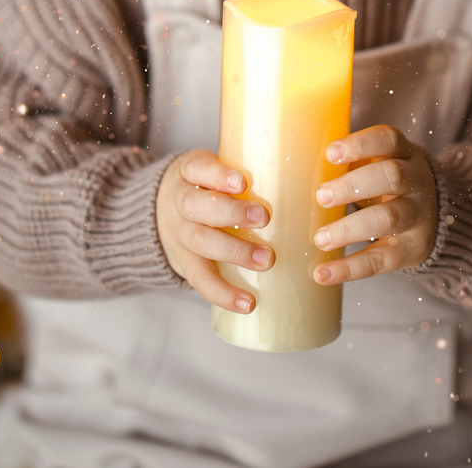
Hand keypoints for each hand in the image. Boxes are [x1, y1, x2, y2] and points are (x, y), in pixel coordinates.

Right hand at [157, 150, 273, 313]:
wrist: (160, 214)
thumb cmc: (207, 189)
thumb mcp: (215, 171)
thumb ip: (249, 171)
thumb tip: (312, 173)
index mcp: (190, 173)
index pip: (197, 168)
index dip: (217, 175)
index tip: (242, 181)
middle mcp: (180, 203)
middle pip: (196, 206)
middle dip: (230, 212)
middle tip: (263, 217)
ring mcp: (181, 235)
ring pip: (200, 242)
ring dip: (234, 252)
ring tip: (266, 259)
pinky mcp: (185, 263)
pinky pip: (201, 280)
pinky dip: (223, 294)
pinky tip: (247, 303)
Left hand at [311, 125, 437, 284]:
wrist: (436, 217)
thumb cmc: (388, 186)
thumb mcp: (380, 165)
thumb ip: (349, 164)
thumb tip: (295, 169)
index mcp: (403, 154)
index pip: (388, 140)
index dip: (360, 145)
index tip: (330, 154)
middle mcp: (416, 181)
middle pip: (391, 176)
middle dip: (353, 186)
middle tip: (321, 196)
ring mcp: (417, 216)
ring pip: (388, 218)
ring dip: (349, 229)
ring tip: (320, 239)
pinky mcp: (411, 249)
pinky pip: (381, 259)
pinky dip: (350, 268)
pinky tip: (323, 274)